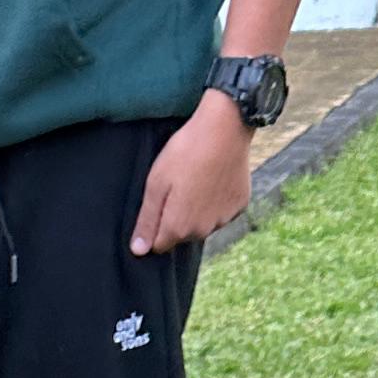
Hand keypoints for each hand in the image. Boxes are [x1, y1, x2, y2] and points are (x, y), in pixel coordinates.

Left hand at [134, 91, 252, 253]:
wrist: (226, 126)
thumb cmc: (186, 151)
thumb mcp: (157, 183)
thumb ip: (147, 220)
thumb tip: (138, 251)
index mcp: (178, 228)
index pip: (159, 244)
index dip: (155, 225)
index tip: (159, 200)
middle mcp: (202, 232)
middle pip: (182, 234)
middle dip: (177, 217)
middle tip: (179, 184)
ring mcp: (223, 219)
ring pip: (203, 223)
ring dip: (198, 209)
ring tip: (198, 178)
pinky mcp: (239, 205)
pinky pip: (222, 210)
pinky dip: (217, 199)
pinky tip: (215, 177)